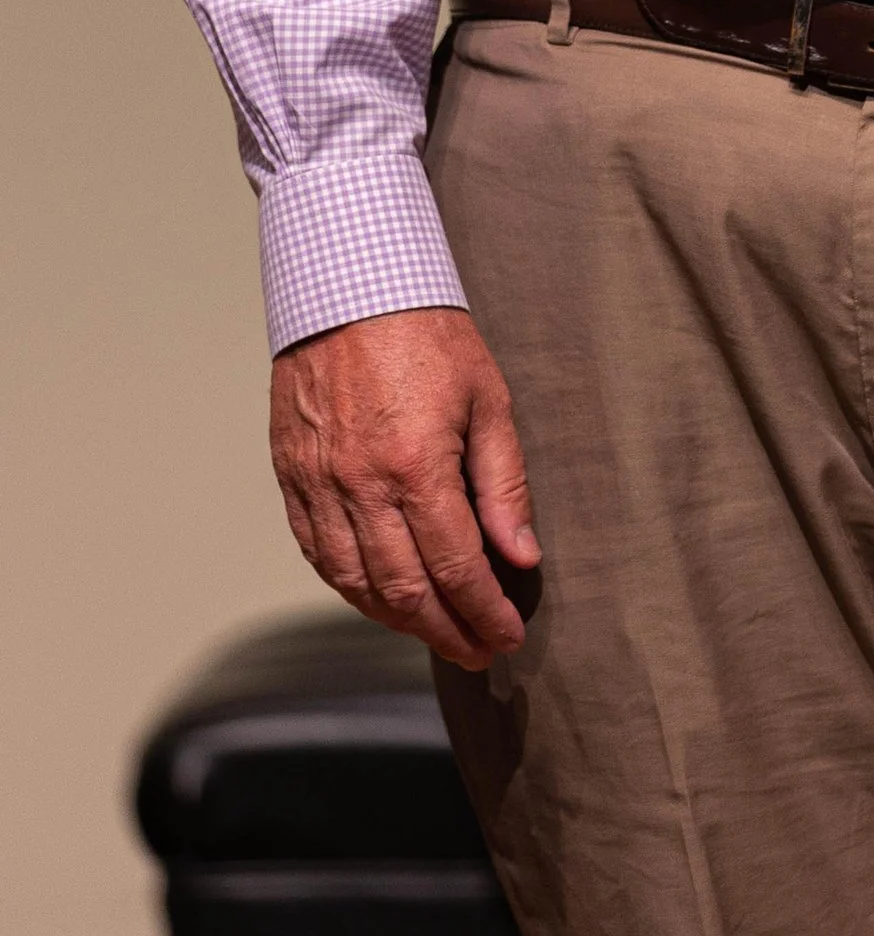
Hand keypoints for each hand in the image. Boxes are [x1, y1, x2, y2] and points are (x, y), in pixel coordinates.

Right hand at [270, 305, 538, 670]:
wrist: (350, 285)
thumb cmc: (428, 334)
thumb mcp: (488, 399)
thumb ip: (504, 483)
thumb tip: (521, 554)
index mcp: (416, 465)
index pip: (456, 566)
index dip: (483, 612)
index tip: (506, 635)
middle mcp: (360, 485)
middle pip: (403, 590)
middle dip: (445, 630)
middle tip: (478, 650)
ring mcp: (318, 485)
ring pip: (354, 584)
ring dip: (397, 620)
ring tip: (435, 630)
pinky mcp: (290, 477)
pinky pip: (317, 554)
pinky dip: (349, 587)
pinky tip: (377, 597)